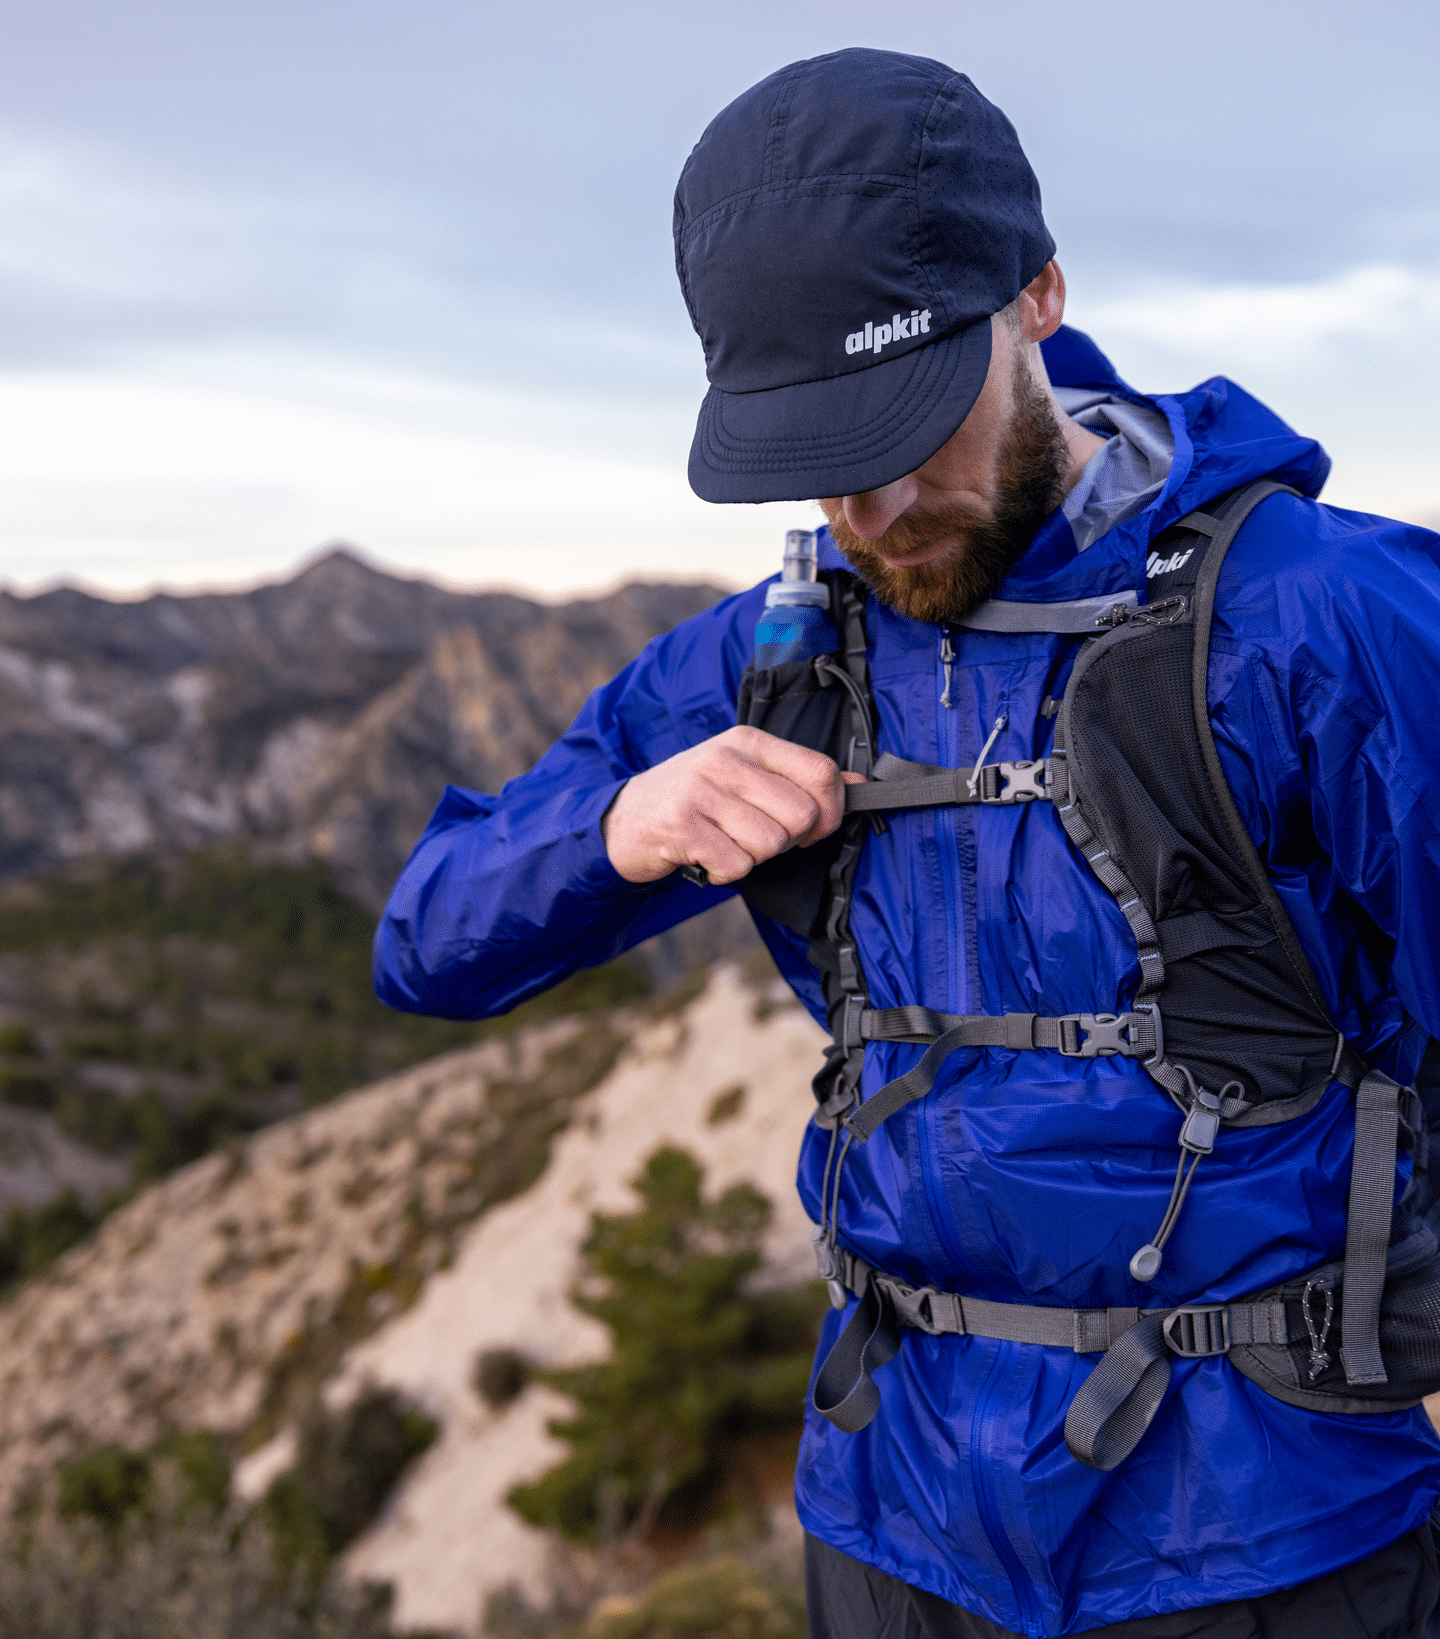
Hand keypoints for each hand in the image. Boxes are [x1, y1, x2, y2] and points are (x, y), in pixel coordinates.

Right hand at [602, 726, 860, 884]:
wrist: (623, 820)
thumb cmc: (694, 799)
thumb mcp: (743, 775)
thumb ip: (798, 778)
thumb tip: (860, 786)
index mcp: (747, 741)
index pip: (820, 772)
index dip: (830, 811)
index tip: (813, 827)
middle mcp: (724, 760)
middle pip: (801, 815)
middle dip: (788, 841)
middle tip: (756, 837)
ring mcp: (700, 791)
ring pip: (771, 844)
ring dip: (754, 858)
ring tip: (726, 843)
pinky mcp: (681, 827)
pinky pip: (737, 866)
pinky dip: (726, 874)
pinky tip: (707, 858)